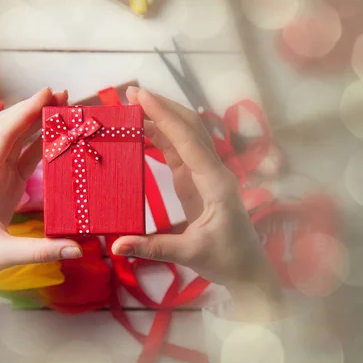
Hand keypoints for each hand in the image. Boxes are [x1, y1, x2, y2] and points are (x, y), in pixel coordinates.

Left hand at [0, 88, 80, 308]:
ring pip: (19, 139)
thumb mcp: (2, 255)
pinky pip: (26, 156)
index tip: (47, 94)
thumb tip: (77, 248)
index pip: (2, 136)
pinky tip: (60, 136)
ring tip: (65, 107)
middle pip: (11, 129)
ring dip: (39, 122)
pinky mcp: (8, 184)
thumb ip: (40, 251)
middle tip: (63, 95)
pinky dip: (42, 143)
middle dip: (34, 109)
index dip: (24, 113)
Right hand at [112, 88, 282, 318]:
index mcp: (216, 183)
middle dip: (163, 107)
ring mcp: (205, 174)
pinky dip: (161, 137)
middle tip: (132, 93)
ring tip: (133, 105)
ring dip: (162, 118)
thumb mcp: (189, 254)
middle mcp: (213, 170)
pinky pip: (179, 151)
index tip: (141, 96)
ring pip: (186, 135)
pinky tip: (143, 130)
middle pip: (190, 127)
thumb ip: (152, 248)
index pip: (189, 141)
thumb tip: (115, 245)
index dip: (164, 117)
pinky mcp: (197, 180)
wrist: (247, 268)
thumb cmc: (225, 259)